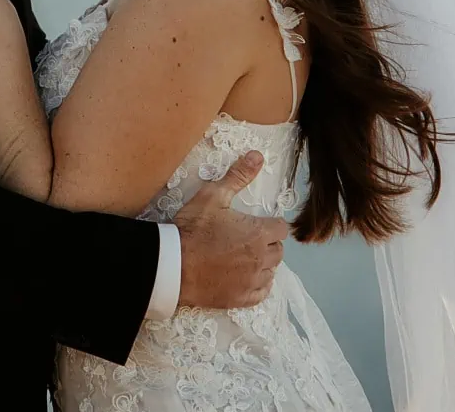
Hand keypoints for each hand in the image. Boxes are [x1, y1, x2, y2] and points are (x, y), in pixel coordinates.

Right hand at [173, 151, 288, 311]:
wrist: (172, 265)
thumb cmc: (192, 229)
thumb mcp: (212, 196)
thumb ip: (238, 176)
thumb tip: (258, 156)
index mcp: (259, 233)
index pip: (282, 228)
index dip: (270, 224)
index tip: (256, 223)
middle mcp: (261, 258)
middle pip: (278, 250)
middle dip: (267, 243)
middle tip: (246, 238)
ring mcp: (252, 281)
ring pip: (271, 271)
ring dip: (263, 263)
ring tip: (243, 256)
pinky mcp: (241, 298)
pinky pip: (262, 292)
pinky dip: (258, 285)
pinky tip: (245, 276)